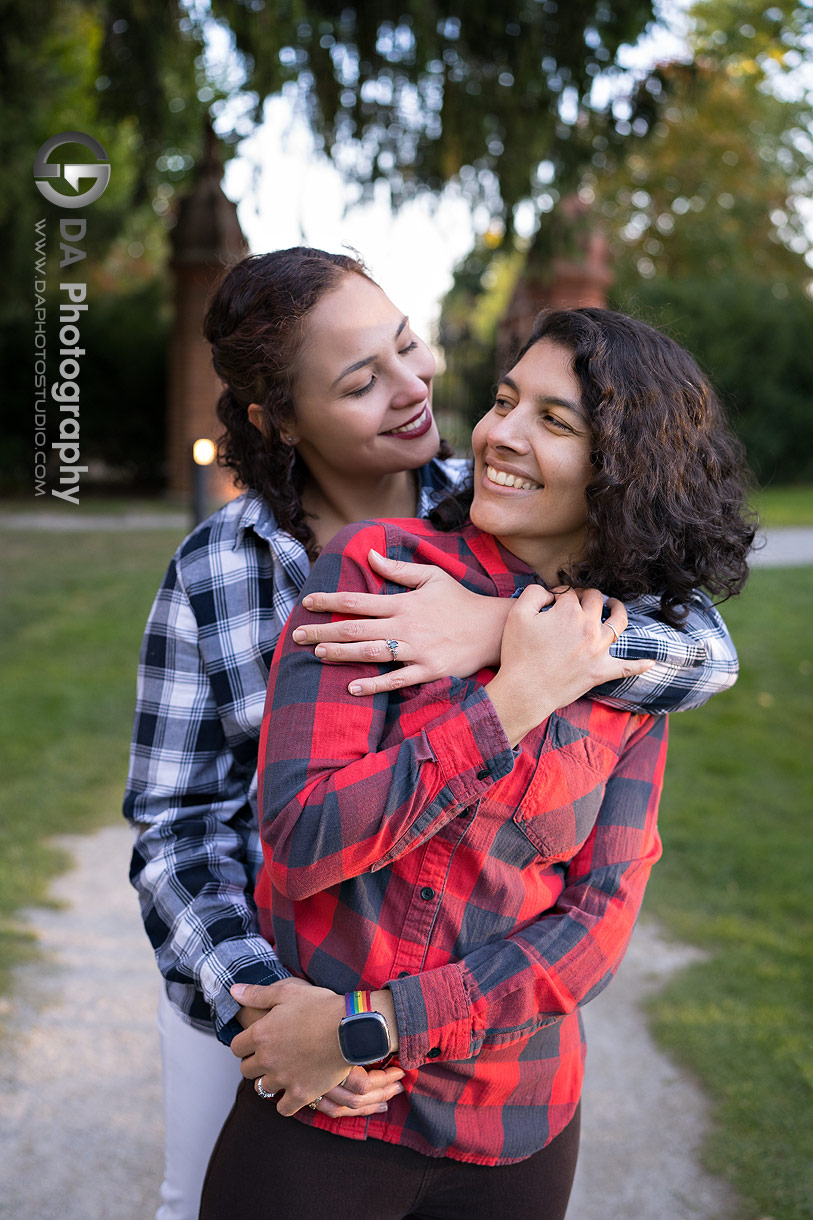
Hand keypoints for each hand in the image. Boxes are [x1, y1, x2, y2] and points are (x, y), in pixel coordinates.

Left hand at [229, 979, 403, 1117]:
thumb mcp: (287, 992)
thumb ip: (257, 994)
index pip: (236, 1047)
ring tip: (283, 1072)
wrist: (351, 1027)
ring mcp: (283, 1078)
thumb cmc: (320, 1005)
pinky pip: (283, 1108)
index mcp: (260, 1033)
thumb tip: (233, 991)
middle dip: (255, 1063)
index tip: (257, 1042)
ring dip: (270, 1081)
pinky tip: (293, 1091)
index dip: (245, 1044)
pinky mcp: (301, 1093)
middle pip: (247, 1070)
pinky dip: (286, 1102)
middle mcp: (267, 1058)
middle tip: (271, 1056)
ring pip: (262, 1088)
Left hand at [291, 549, 510, 694]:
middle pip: (356, 628)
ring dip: (341, 654)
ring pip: (371, 653)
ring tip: (317, 654)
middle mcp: (406, 626)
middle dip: (324, 631)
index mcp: (404, 602)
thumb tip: (368, 555)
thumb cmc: (460, 601)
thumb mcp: (432, 576)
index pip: (358, 600)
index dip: (330, 600)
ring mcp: (417, 650)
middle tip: (297, 635)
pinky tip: (352, 686)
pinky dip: (373, 684)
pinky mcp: (428, 671)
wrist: (493, 628)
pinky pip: (396, 680)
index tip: (307, 602)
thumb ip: (398, 569)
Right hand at [485, 585, 654, 745]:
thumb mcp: (517, 614)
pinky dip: (640, 665)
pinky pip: (627, 668)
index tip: (554, 599)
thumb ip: (534, 593)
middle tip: (580, 598)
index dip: (561, 592)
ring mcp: (599, 649)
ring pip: (618, 623)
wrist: (525, 691)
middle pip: (596, 600)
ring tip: (615, 606)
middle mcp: (589, 626)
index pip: (569, 592)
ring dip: (618, 610)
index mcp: (568, 611)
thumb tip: (550, 591)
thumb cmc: (518, 653)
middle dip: (588, 595)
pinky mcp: (602, 671)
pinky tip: (651, 662)